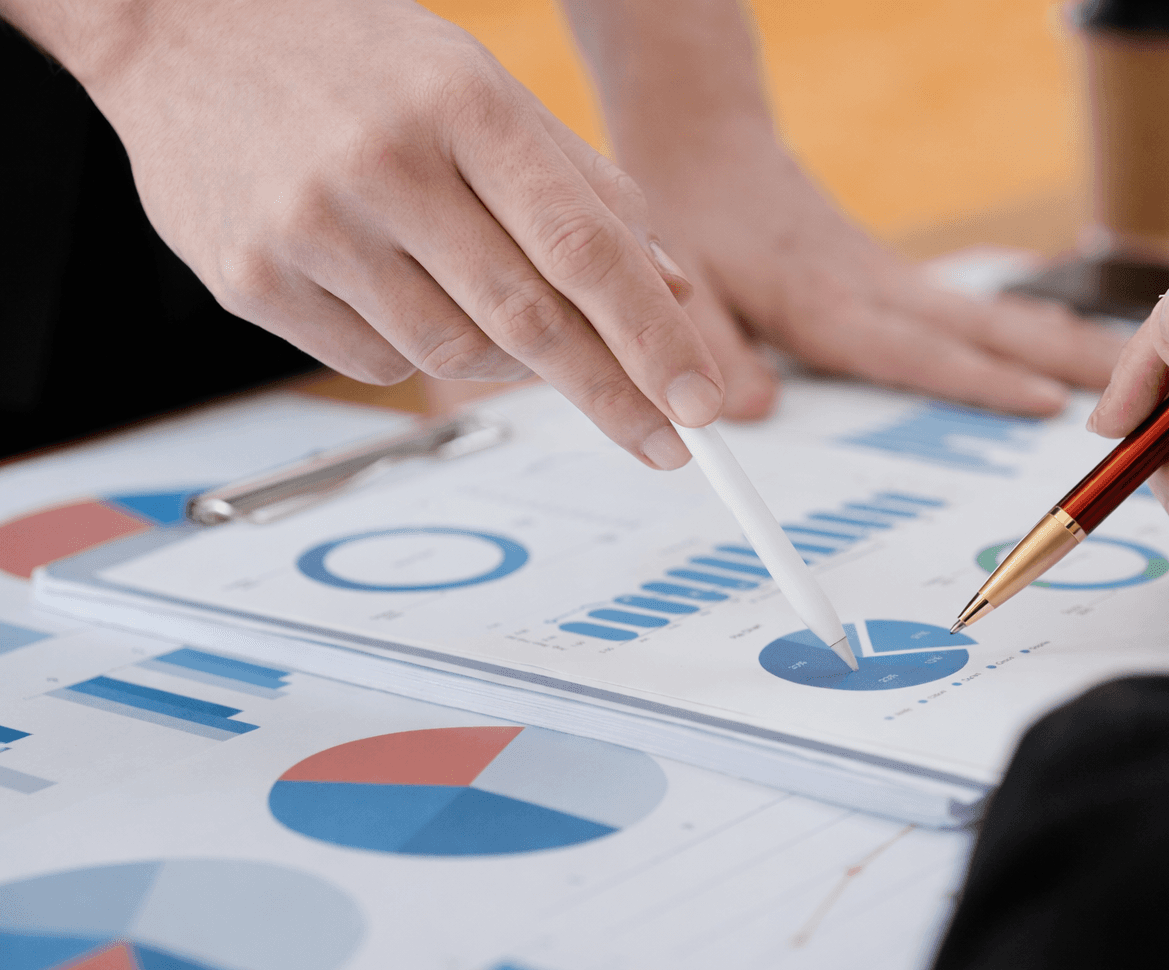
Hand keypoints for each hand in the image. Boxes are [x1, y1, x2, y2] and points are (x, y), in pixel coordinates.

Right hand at [5, 0, 722, 468]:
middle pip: (527, 322)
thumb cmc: (356, 60)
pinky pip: (376, 364)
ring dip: (510, 367)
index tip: (697, 402)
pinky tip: (417, 301)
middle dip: (610, 395)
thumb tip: (669, 289)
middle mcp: (382, 165)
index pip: (582, 246)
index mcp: (461, 103)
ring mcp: (308, 226)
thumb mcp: (482, 88)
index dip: (651, 339)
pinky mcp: (251, 279)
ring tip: (515, 331)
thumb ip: (580, 187)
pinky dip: (423, 354)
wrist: (180, 28)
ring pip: (452, 356)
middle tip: (663, 440)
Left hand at [561, 0, 1118, 421]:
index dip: (979, 381)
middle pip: (985, 331)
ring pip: (991, 316)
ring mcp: (892, 281)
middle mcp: (875, 291)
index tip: (1043, 404)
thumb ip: (714, 351)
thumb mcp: (686, 289)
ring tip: (1134, 368)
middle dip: (1064, 361)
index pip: (916, 350)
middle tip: (1141, 385)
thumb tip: (749, 414)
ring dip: (1062, 343)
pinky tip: (1062, 345)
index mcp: (827, 304)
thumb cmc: (696, 221)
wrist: (708, 148)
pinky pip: (971, 309)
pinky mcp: (892, 278)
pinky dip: (1025, 327)